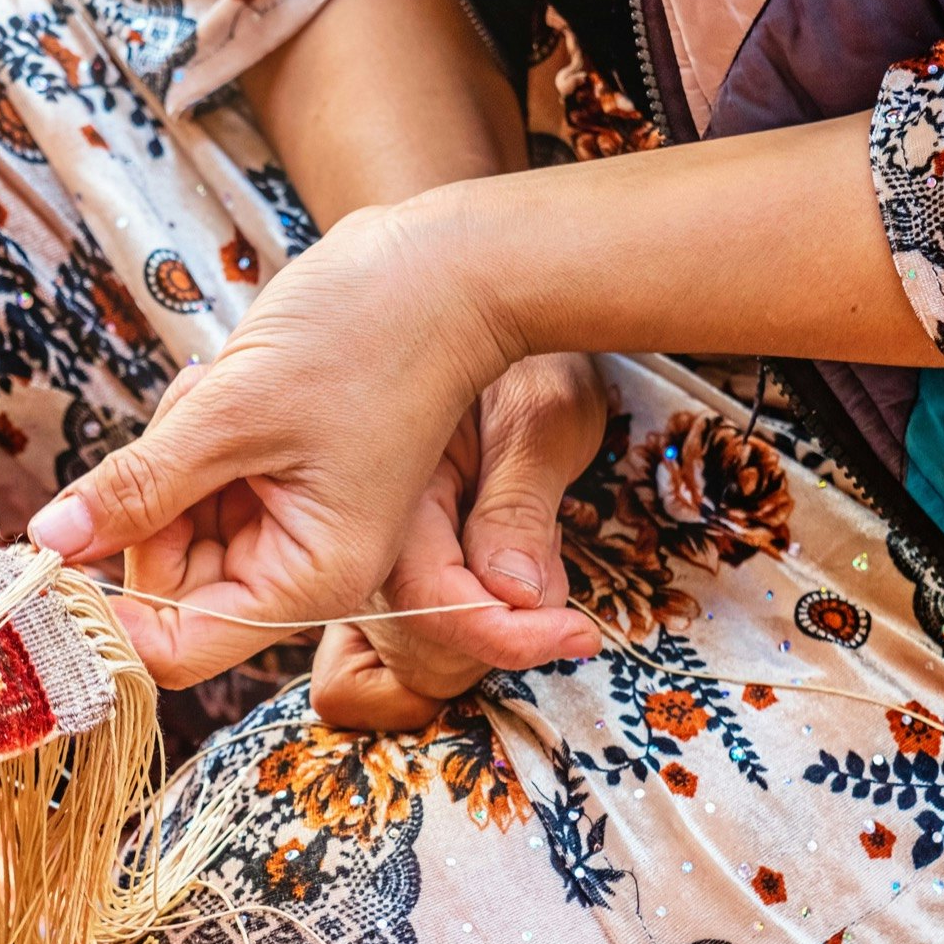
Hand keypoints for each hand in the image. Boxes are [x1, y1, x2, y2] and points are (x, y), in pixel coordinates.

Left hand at [26, 198, 589, 687]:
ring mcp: (293, 526)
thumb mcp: (233, 413)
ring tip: (215, 390)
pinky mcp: (281, 482)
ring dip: (168, 461)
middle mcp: (303, 570)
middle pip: (168, 586)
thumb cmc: (365, 335)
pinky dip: (190, 440)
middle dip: (145, 507)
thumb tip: (50, 541)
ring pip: (175, 528)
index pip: (175, 648)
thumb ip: (137, 487)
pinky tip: (222, 385)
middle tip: (182, 422)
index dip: (109, 611)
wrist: (445, 268)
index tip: (63, 542)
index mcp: (309, 581)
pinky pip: (199, 486)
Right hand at [311, 353, 606, 729]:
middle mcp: (366, 520)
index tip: (576, 635)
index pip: (429, 596)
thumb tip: (512, 594)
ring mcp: (376, 536)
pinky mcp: (401, 545)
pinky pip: (437, 605)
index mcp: (389, 487)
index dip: (502, 632)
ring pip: (426, 630)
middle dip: (499, 629)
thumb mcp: (541, 420)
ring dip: (498, 617)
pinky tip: (527, 562)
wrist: (495, 308)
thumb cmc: (529, 354)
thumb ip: (520, 509)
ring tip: (548, 562)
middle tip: (564, 589)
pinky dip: (489, 602)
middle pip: (419, 630)